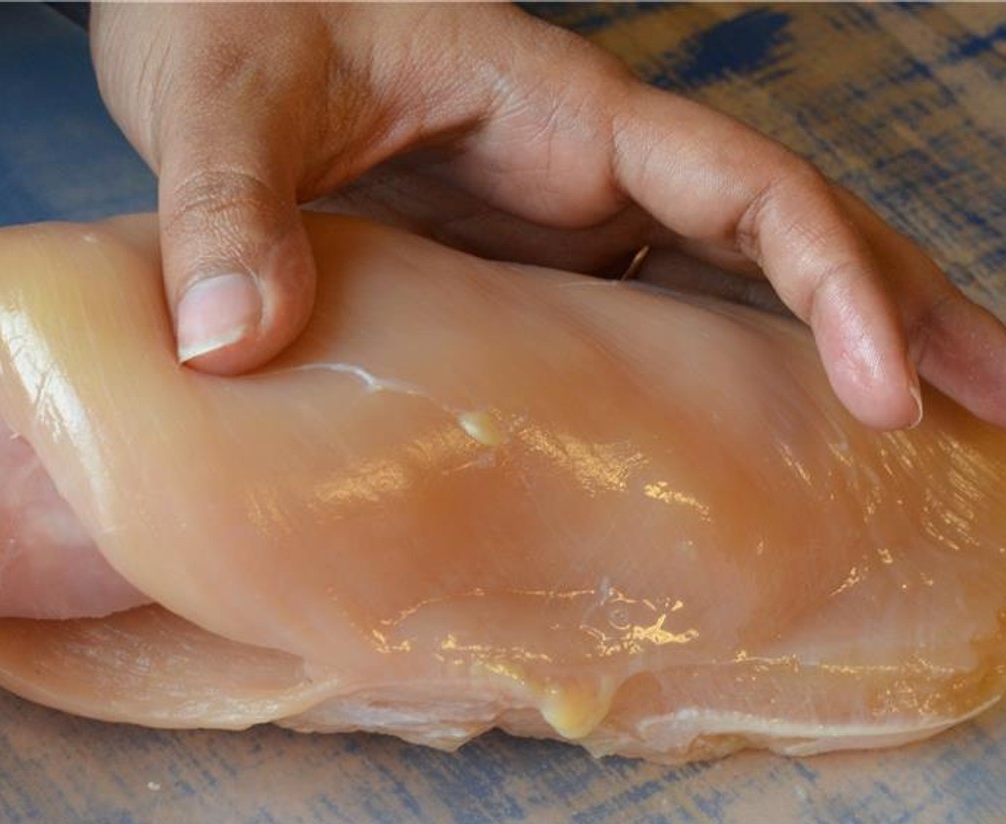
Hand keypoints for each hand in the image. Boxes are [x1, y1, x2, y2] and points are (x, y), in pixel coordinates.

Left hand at [91, 3, 1005, 429]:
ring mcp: (558, 225)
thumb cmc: (229, 26)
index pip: (745, 190)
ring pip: (728, 289)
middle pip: (785, 241)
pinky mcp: (516, 275)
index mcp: (557, 114)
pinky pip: (640, 333)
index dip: (834, 281)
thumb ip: (229, 209)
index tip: (886, 388)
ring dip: (827, 361)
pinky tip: (738, 467)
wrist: (208, 19)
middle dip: (902, 319)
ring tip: (917, 456)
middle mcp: (581, 173)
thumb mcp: (223, 104)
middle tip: (999, 418)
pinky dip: (708, 391)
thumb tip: (229, 347)